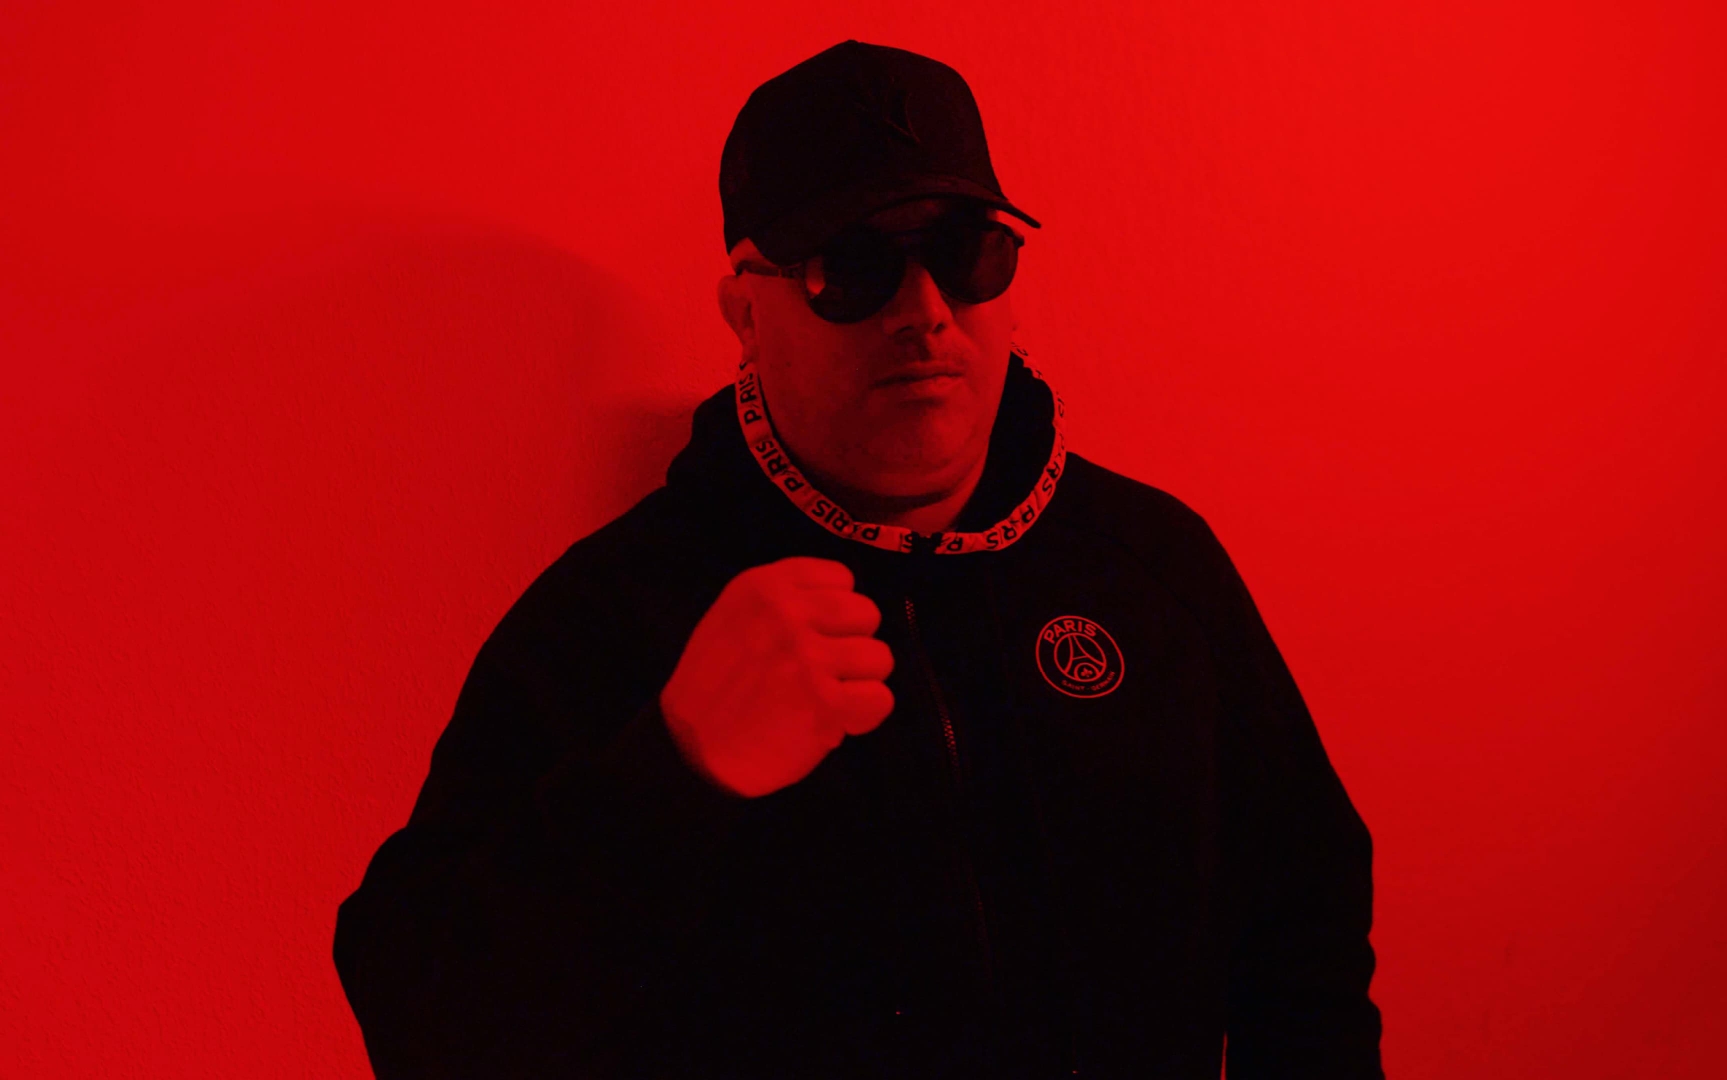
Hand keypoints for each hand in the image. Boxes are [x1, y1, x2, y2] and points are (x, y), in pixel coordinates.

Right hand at [659, 556, 894, 797]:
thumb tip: (845, 604)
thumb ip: (784, 601)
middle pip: (866, 614)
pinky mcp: (825, 703)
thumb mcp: (734, 617)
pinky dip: (863, 715)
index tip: (816, 635)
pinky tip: (835, 720)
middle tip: (822, 670)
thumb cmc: (715, 686)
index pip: (841, 577)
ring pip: (879, 657)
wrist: (693, 749)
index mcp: (763, 586)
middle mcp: (786, 614)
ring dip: (859, 682)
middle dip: (851, 644)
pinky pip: (880, 698)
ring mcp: (806, 657)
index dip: (836, 612)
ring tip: (826, 696)